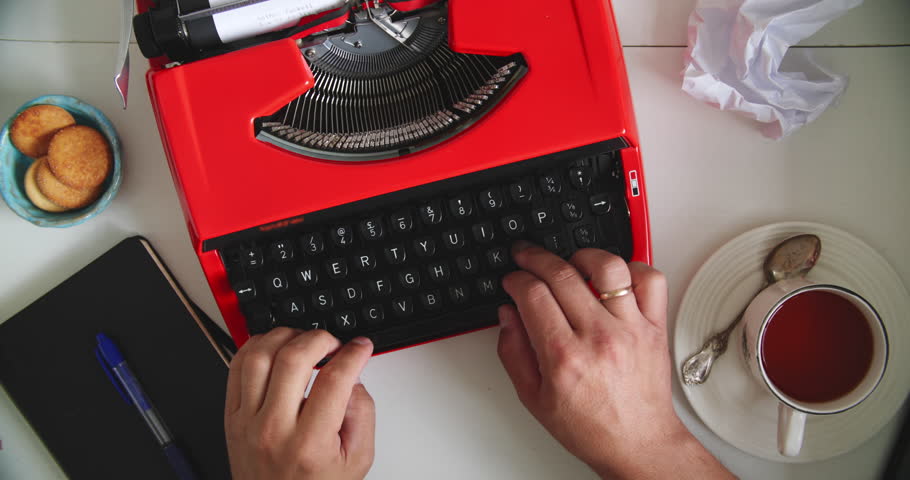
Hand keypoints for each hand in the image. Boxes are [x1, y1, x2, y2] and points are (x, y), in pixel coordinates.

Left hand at [225, 328, 374, 479]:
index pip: (334, 380)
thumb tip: (354, 377)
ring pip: (259, 355)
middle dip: (320, 338)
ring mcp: (247, 421)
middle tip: (333, 343)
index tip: (360, 347)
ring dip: (286, 336)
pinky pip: (236, 366)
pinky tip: (274, 346)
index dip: (353, 354)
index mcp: (310, 443)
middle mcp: (274, 429)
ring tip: (303, 341)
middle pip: (294, 359)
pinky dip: (256, 346)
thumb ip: (363, 414)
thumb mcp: (357, 459)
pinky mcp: (231, 416)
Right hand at [498, 243, 730, 478]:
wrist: (637, 443)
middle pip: (562, 273)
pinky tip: (613, 279)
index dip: (516, 278)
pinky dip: (631, 268)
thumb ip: (513, 352)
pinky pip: (649, 280)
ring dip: (582, 255)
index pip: (532, 294)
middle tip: (526, 256)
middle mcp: (599, 337)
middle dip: (535, 257)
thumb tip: (508, 314)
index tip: (512, 279)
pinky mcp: (655, 327)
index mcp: (564, 356)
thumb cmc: (589, 426)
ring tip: (571, 262)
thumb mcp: (533, 397)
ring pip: (608, 266)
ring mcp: (631, 329)